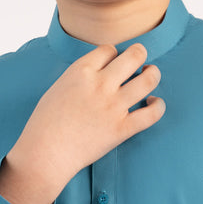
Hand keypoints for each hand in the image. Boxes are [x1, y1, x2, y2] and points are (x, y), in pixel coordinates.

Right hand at [11, 42, 164, 190]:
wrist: (44, 154)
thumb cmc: (44, 124)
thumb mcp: (58, 88)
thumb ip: (79, 77)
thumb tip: (97, 73)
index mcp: (81, 71)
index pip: (109, 49)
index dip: (114, 54)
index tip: (113, 63)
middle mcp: (100, 84)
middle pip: (133, 56)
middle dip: (140, 54)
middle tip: (140, 59)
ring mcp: (113, 106)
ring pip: (148, 79)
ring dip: (153, 74)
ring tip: (151, 75)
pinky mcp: (122, 129)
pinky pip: (152, 113)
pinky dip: (158, 106)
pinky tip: (154, 103)